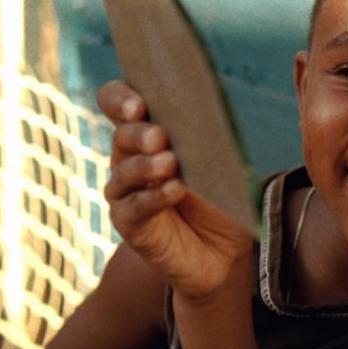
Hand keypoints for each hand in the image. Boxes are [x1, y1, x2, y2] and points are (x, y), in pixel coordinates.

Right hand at [97, 80, 253, 302]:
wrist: (226, 249)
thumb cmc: (225, 193)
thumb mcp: (227, 158)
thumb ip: (219, 132)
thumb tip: (229, 107)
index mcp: (148, 129)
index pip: (118, 103)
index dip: (120, 99)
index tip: (137, 103)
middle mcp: (130, 156)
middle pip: (122, 135)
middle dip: (139, 132)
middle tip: (159, 136)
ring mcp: (127, 190)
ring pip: (125, 171)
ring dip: (146, 166)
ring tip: (169, 163)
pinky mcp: (130, 223)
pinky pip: (135, 207)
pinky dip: (154, 198)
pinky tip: (174, 191)